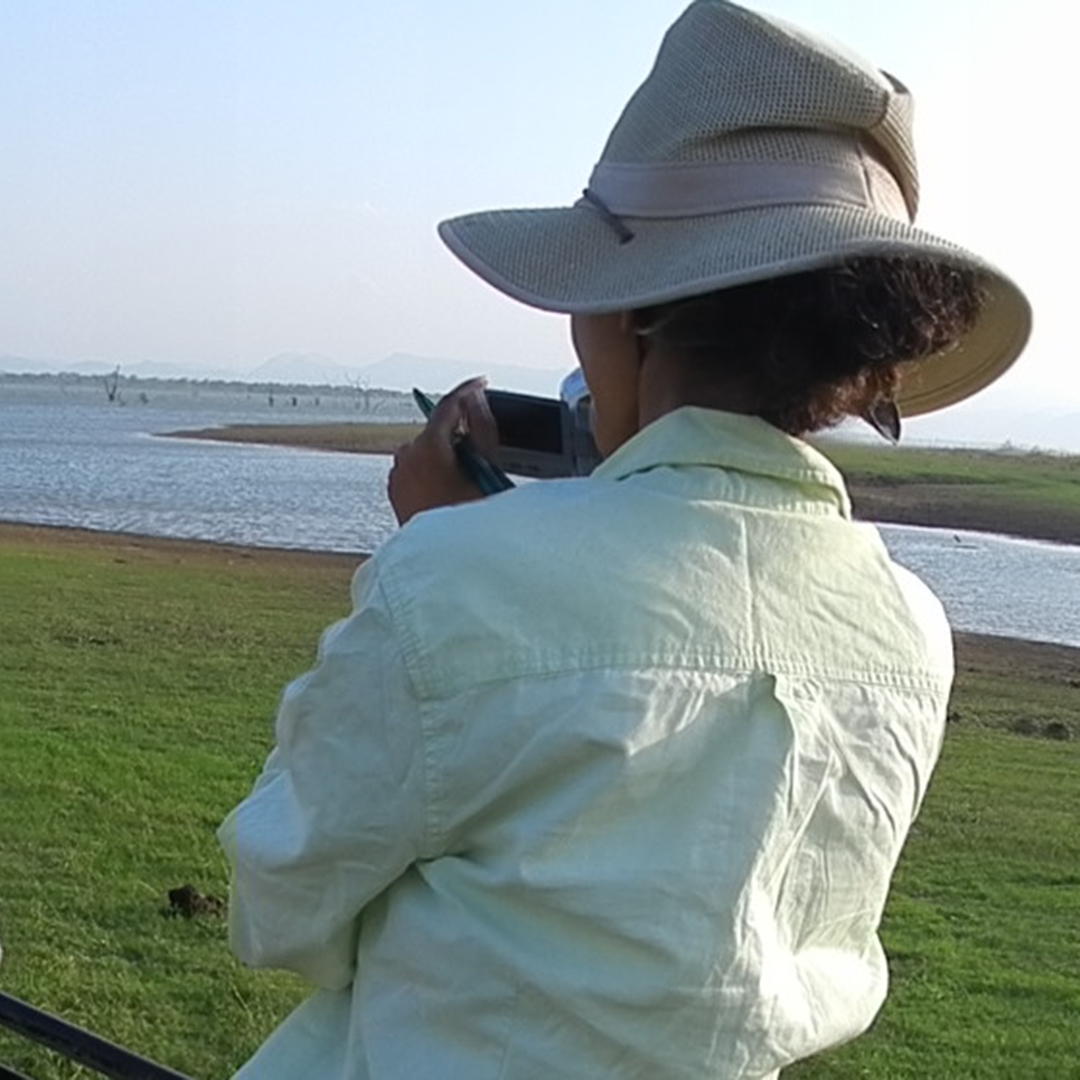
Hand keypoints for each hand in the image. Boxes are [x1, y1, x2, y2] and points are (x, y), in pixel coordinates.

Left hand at [388, 377, 498, 525]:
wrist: (440, 560)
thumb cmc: (467, 519)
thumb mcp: (487, 472)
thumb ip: (483, 432)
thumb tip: (475, 404)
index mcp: (429, 447)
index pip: (449, 404)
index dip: (468, 390)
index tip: (482, 383)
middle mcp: (406, 455)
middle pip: (439, 430)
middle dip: (461, 433)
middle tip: (485, 448)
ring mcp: (397, 473)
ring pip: (428, 450)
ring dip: (447, 454)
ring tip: (469, 477)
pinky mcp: (395, 490)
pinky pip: (417, 469)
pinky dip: (434, 470)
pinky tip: (450, 490)